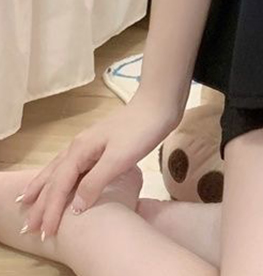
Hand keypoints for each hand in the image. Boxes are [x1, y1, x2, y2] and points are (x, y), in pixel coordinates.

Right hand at [14, 91, 180, 238]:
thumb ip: (95, 182)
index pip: (59, 185)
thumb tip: (74, 207)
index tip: (44, 232)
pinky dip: (61, 177)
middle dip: (40, 201)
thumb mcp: (119, 158)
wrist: (159, 105)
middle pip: (54, 177)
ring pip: (60, 169)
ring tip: (28, 200)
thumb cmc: (141, 130)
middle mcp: (79, 146)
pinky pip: (72, 165)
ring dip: (45, 187)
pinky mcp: (101, 144)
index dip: (51, 209)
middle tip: (28, 225)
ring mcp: (89, 143)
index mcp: (80, 150)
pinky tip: (63, 180)